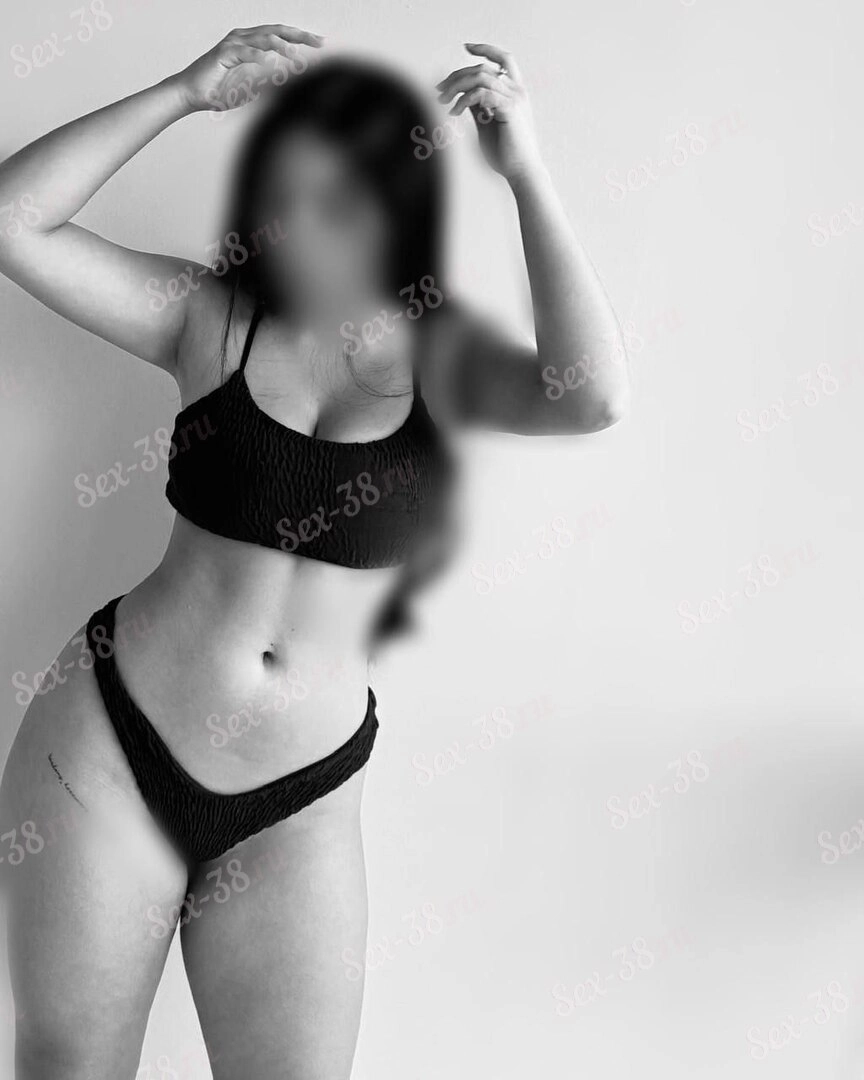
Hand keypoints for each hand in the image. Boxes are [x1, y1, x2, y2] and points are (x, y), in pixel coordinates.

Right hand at [170, 24, 323, 114]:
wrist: (191, 95)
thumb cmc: (218, 93)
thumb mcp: (250, 90)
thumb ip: (267, 86)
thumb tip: (285, 88)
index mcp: (251, 43)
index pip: (281, 35)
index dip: (302, 37)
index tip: (322, 44)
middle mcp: (243, 38)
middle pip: (276, 31)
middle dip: (300, 36)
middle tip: (320, 42)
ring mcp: (233, 43)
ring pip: (262, 38)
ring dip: (281, 45)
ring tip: (296, 55)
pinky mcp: (223, 54)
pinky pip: (244, 52)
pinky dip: (258, 55)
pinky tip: (270, 61)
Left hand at [436, 43, 542, 181]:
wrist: (522, 172)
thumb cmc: (505, 154)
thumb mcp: (487, 124)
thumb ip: (478, 107)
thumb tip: (463, 95)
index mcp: (515, 92)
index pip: (503, 60)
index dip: (486, 49)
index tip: (467, 47)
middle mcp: (517, 91)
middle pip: (483, 68)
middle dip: (456, 76)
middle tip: (439, 91)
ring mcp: (515, 98)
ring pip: (480, 77)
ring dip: (456, 86)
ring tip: (442, 101)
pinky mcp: (510, 109)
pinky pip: (481, 94)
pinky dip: (463, 100)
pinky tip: (454, 112)